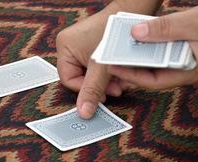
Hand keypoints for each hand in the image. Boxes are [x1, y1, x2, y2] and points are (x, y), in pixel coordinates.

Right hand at [56, 0, 162, 118]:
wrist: (133, 13)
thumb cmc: (114, 34)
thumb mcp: (101, 66)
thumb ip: (92, 90)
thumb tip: (83, 113)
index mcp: (64, 47)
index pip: (68, 79)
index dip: (85, 89)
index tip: (103, 94)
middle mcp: (70, 46)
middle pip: (81, 77)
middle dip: (99, 85)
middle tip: (115, 88)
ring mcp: (82, 46)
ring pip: (91, 74)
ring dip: (107, 80)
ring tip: (121, 80)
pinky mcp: (94, 46)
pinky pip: (98, 67)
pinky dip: (110, 72)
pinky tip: (121, 72)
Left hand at [109, 0, 197, 89]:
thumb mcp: (194, 23)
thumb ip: (164, 29)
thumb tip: (136, 33)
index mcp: (192, 73)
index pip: (154, 81)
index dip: (131, 75)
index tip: (113, 67)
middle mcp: (190, 73)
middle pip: (155, 75)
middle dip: (134, 68)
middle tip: (115, 59)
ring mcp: (192, 64)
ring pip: (161, 65)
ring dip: (143, 58)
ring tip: (125, 50)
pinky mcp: (193, 54)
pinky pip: (168, 56)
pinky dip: (155, 49)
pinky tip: (145, 41)